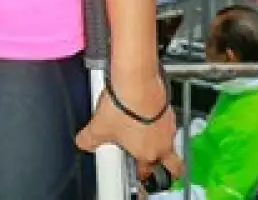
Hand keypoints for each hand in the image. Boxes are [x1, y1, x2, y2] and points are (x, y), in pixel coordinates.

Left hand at [75, 68, 183, 185]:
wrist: (136, 84)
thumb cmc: (123, 108)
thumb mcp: (98, 127)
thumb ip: (89, 139)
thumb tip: (83, 143)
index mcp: (146, 153)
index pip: (147, 171)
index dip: (141, 173)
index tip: (139, 173)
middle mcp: (162, 143)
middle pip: (174, 164)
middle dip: (171, 169)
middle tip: (164, 167)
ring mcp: (168, 125)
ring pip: (169, 140)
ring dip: (161, 139)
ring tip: (143, 130)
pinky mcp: (169, 108)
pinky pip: (166, 119)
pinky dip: (159, 118)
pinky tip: (146, 111)